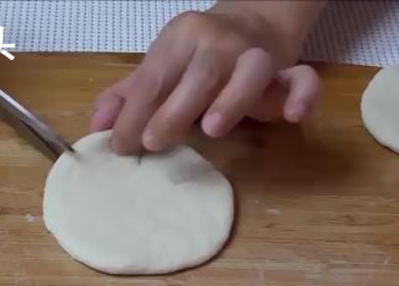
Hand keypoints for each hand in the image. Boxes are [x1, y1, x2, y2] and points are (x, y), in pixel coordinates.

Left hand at [91, 5, 320, 154]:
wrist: (254, 24)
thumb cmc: (197, 58)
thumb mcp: (160, 69)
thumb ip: (129, 96)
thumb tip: (96, 127)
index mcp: (181, 38)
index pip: (154, 78)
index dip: (135, 113)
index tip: (121, 147)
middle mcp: (219, 41)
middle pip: (200, 73)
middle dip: (174, 110)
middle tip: (154, 143)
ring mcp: (257, 54)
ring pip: (251, 70)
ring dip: (231, 100)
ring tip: (212, 130)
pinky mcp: (289, 70)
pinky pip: (302, 78)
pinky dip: (300, 95)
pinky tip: (290, 117)